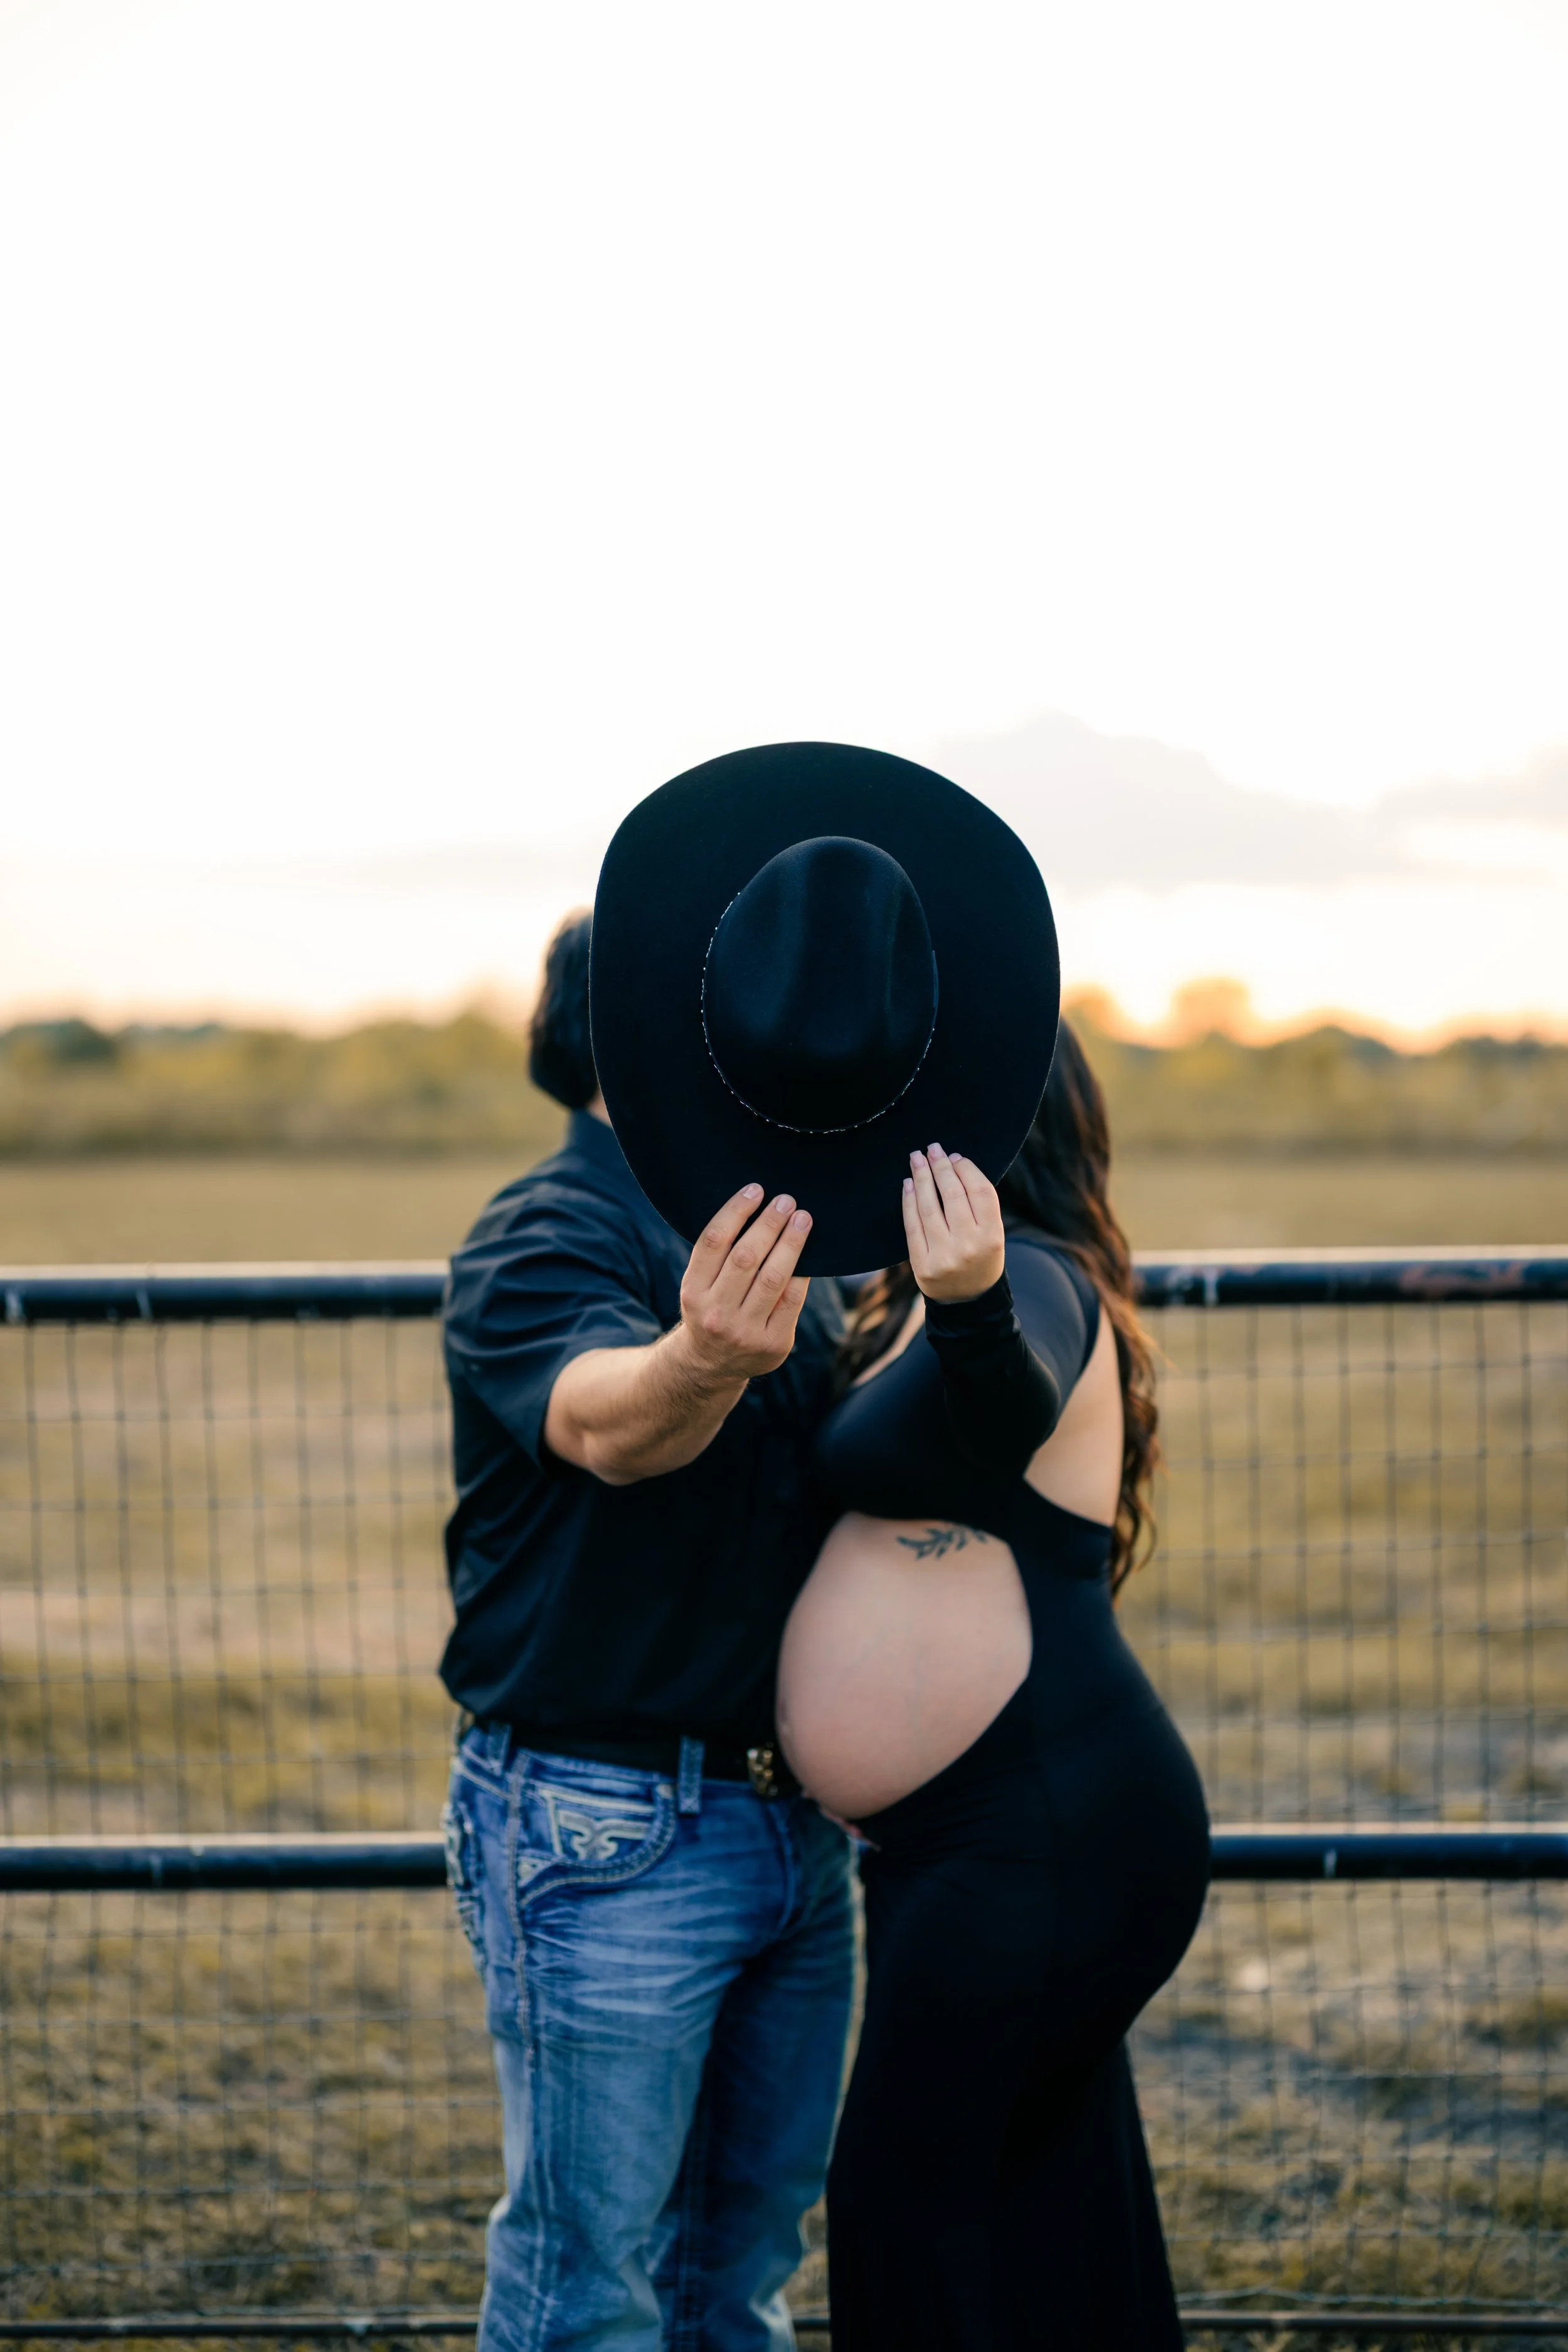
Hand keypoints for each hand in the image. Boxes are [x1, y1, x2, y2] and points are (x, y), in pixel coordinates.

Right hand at [678, 1184, 812, 1380]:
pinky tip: (810, 1254)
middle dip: (769, 1223)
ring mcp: (744, 1332)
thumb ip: (720, 1254)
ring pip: (773, 1277)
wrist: (711, 1365)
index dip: (735, 1211)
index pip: (713, 1241)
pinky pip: (792, 1300)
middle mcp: (715, 1313)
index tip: (756, 1190)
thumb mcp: (700, 1285)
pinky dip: (803, 1273)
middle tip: (787, 1200)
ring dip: (791, 1243)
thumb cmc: (711, 1308)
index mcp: (692, 1292)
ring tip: (803, 1219)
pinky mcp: (773, 1344)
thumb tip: (757, 1205)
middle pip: (746, 1257)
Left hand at [903, 1143, 1004, 1302]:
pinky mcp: (922, 1265)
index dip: (966, 1169)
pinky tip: (908, 1184)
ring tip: (917, 1159)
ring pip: (929, 1207)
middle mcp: (969, 1246)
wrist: (967, 1302)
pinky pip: (912, 1225)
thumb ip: (978, 1204)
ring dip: (921, 1177)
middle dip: (940, 1167)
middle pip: (953, 1195)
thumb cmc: (980, 1258)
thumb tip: (952, 1163)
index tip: (954, 1156)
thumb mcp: (992, 1234)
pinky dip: (909, 1201)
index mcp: (993, 1236)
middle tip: (932, 1148)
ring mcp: (944, 1256)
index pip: (980, 1191)